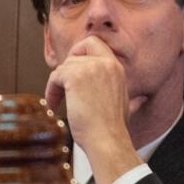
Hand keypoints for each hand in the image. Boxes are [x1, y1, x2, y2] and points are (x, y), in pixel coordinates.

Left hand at [44, 36, 142, 183]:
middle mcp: (106, 64)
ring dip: (57, 84)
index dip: (79, 51)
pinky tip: (54, 105)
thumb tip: (132, 97)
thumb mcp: (121, 103)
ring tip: (57, 102)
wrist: (107, 140)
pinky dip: (51, 90)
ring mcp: (91, 68)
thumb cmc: (111, 129)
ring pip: (64, 67)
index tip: (72, 68)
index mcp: (116, 68)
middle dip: (65, 71)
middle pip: (75, 54)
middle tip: (62, 88)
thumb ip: (115, 90)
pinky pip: (56, 76)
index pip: (94, 43)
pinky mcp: (76, 77)